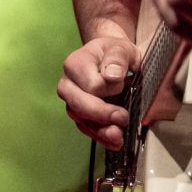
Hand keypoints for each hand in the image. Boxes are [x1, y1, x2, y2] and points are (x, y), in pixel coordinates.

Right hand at [57, 33, 140, 149]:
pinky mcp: (78, 114)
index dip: (110, 89)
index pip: (92, 85)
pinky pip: (86, 129)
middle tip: (123, 118)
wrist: (111, 58)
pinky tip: (114, 142)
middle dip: (103, 115)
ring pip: (81, 121)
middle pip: (79, 106)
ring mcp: (71, 101)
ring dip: (101, 131)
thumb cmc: (115, 52)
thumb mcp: (122, 48)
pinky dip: (101, 137)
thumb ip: (118, 58)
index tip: (124, 84)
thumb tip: (112, 76)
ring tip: (119, 137)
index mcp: (75, 64)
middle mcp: (67, 84)